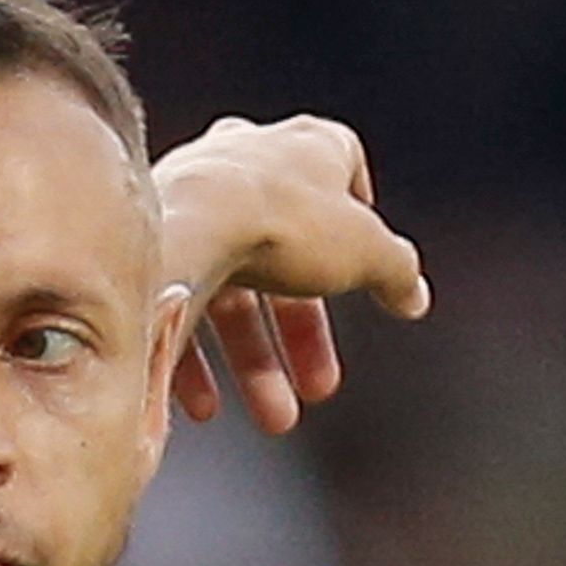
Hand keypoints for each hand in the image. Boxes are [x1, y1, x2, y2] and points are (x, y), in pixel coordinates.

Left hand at [152, 114, 429, 433]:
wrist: (188, 228)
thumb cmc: (284, 223)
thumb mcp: (368, 251)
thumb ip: (396, 272)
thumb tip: (414, 295)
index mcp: (303, 148)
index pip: (344, 165)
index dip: (360, 215)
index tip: (365, 264)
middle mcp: (244, 161)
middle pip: (287, 255)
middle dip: (303, 334)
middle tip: (320, 388)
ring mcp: (192, 199)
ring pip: (232, 291)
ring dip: (255, 363)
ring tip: (275, 417)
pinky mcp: (151, 240)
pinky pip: (179, 306)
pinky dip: (195, 362)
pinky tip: (207, 407)